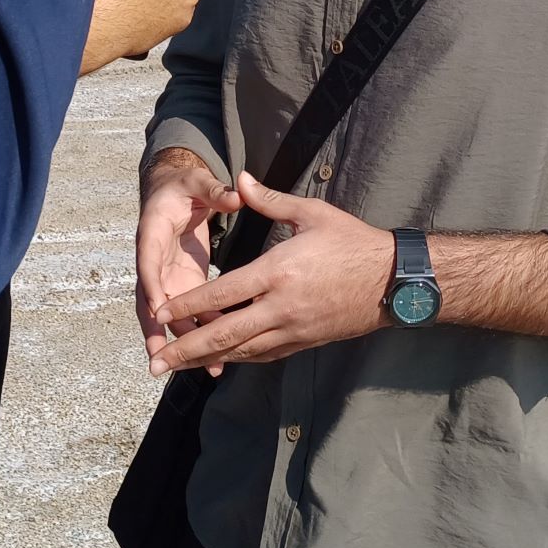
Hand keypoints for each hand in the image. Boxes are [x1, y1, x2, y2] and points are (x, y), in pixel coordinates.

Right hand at [136, 147, 243, 365]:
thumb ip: (215, 190)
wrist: (174, 192)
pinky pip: (188, 314)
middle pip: (150, 301)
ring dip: (183, 342)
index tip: (157, 309)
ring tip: (204, 366)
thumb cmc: (183, 186)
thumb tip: (237, 194)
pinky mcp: (183, 285)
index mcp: (151, 233)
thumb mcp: (196, 182)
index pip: (148, 262)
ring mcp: (168, 277)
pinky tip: (218, 357)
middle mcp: (154, 262)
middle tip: (163, 358)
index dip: (151, 286)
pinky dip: (200, 334)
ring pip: (169, 316)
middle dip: (157, 331)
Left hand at [147, 171, 393, 377]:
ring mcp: (293, 329)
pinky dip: (237, 358)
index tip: (161, 313)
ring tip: (176, 368)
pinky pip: (263, 355)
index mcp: (278, 271)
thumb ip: (269, 200)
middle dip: (186, 349)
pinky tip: (219, 360)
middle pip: (224, 334)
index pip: (223, 293)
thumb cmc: (352, 241)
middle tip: (155, 362)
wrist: (392, 280)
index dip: (189, 305)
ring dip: (206, 360)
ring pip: (241, 351)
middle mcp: (281, 307)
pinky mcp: (303, 342)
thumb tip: (239, 180)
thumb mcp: (311, 213)